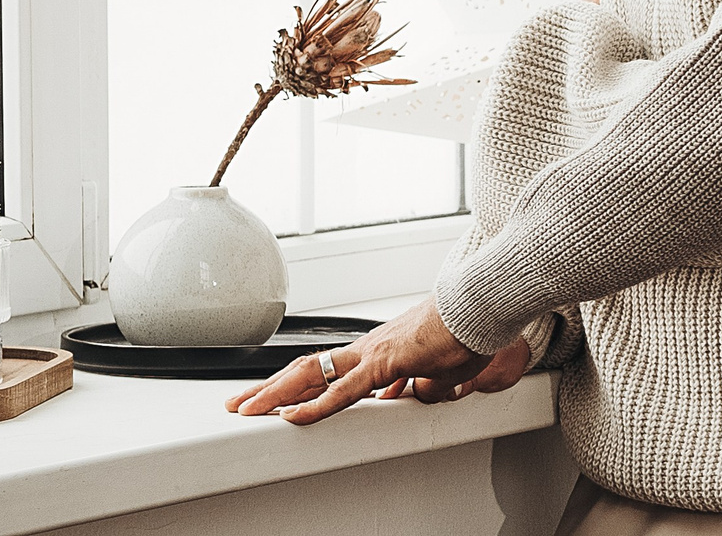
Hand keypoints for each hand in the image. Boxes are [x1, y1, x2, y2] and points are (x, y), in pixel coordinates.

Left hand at [225, 295, 525, 422]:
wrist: (482, 306)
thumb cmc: (467, 332)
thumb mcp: (440, 371)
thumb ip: (422, 384)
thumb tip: (415, 396)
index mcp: (378, 350)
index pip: (327, 368)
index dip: (297, 384)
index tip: (276, 397)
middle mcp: (367, 348)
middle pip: (306, 368)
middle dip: (270, 387)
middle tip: (239, 402)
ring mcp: (373, 353)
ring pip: (312, 374)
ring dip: (276, 394)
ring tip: (247, 409)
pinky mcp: (386, 362)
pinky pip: (343, 391)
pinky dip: (314, 406)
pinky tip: (292, 417)